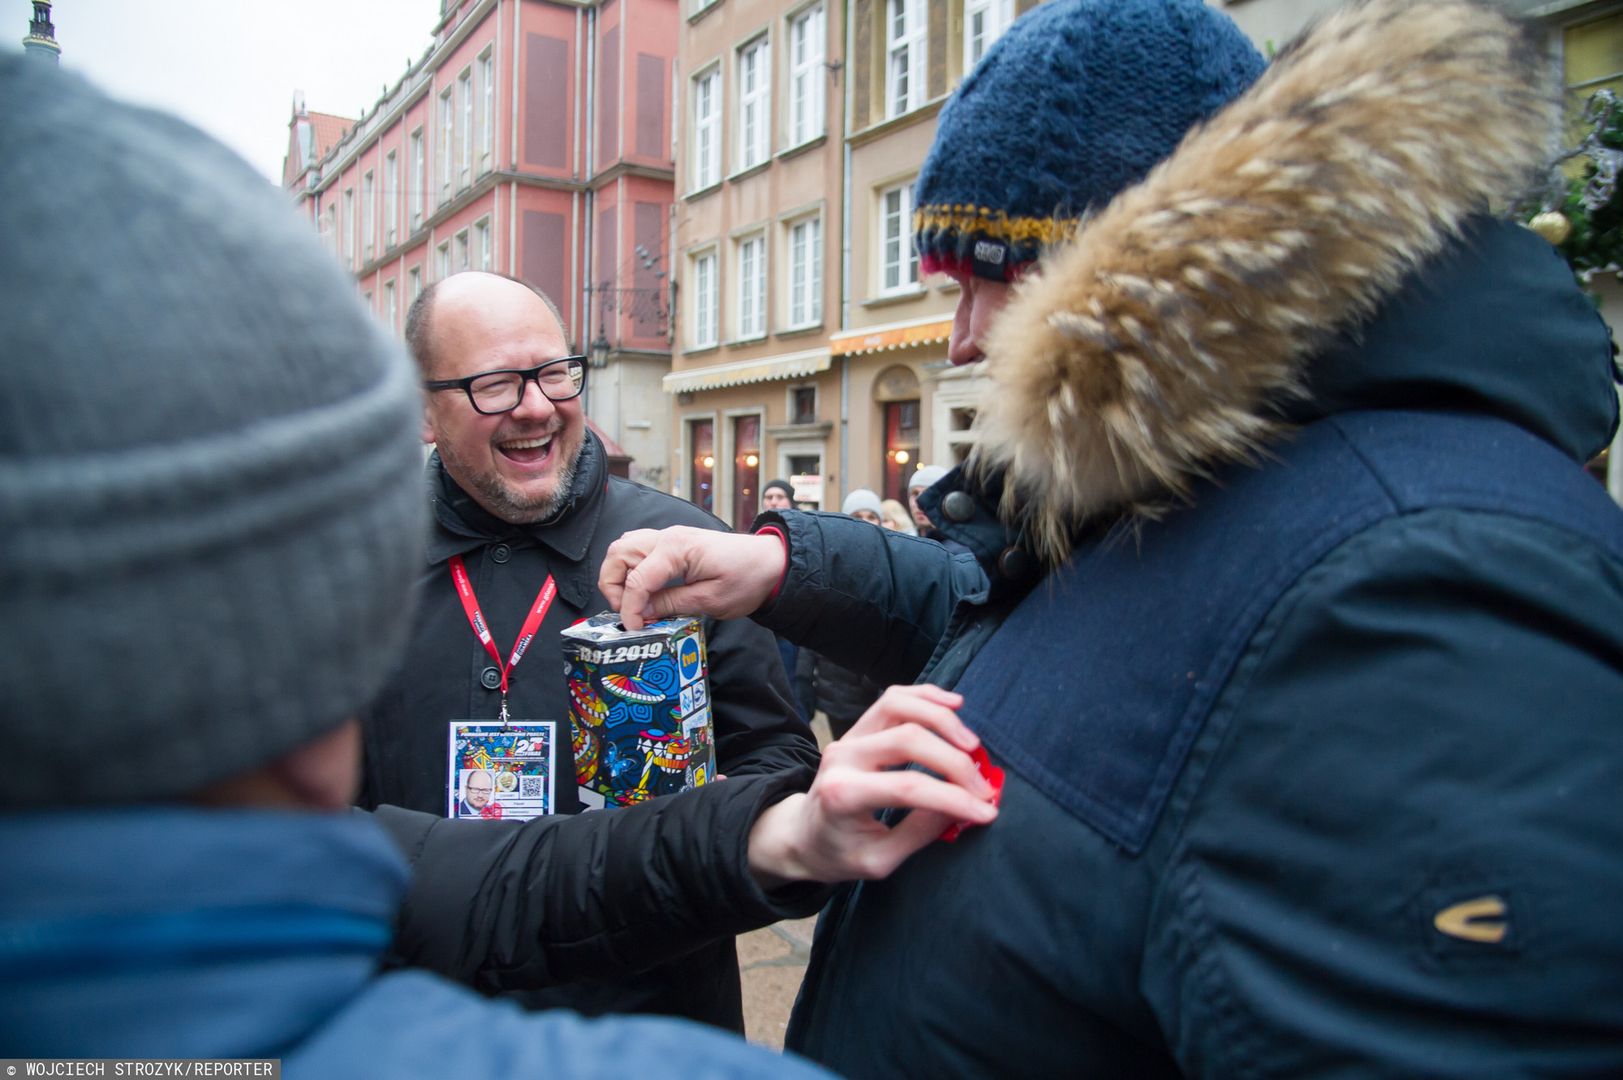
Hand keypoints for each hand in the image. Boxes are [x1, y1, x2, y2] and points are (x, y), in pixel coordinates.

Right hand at [599, 526, 785, 629]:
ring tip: (634, 603)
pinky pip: (638, 551)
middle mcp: (666, 537)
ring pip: (623, 549)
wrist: (770, 562)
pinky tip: (645, 592)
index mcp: (675, 549)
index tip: (635, 630)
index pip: (636, 579)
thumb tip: (640, 614)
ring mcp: (668, 538)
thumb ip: (671, 605)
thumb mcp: (710, 600)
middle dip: (612, 587)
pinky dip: (631, 570)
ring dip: (619, 576)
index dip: (629, 609)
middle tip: (629, 614)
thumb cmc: (747, 578)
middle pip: (617, 554)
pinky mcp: (672, 544)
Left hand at [746, 685, 998, 887]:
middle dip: (955, 762)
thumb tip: (965, 808)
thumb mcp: (878, 861)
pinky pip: (893, 698)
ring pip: (899, 704)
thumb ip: (919, 833)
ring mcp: (848, 735)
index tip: (987, 811)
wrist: (802, 835)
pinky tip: (954, 705)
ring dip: (943, 720)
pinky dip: (926, 696)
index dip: (954, 797)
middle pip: (908, 739)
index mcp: (842, 795)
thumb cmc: (838, 853)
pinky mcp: (858, 727)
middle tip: (984, 787)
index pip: (908, 787)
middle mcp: (842, 756)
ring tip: (973, 746)